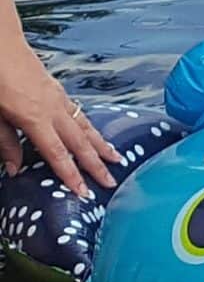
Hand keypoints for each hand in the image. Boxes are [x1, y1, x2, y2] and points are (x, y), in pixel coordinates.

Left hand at [0, 47, 119, 196]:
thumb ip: (5, 142)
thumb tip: (14, 168)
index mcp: (34, 118)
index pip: (57, 154)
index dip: (71, 175)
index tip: (84, 191)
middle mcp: (53, 110)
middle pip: (80, 142)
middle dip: (96, 164)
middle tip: (111, 181)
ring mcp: (58, 98)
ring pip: (85, 126)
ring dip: (101, 145)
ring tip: (115, 158)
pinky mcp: (57, 89)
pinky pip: (79, 113)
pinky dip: (91, 127)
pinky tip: (93, 132)